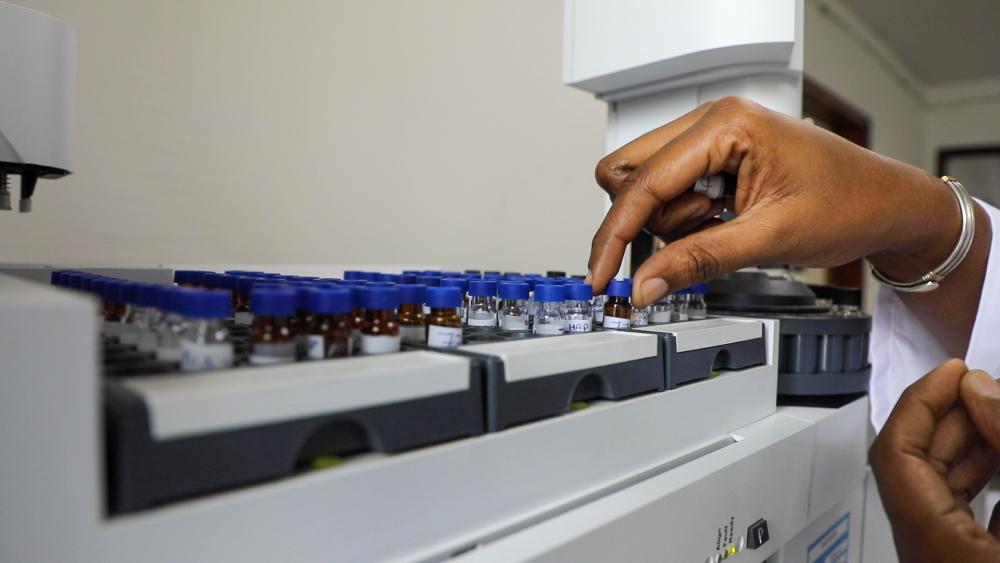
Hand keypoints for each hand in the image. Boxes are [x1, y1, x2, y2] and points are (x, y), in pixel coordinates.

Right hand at [588, 97, 960, 306]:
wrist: (888, 204)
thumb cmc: (849, 203)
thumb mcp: (769, 240)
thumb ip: (698, 261)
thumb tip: (645, 284)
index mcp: (726, 125)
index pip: (643, 181)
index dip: (616, 234)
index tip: (602, 276)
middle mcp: (712, 120)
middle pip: (627, 173)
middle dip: (643, 221)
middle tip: (682, 246)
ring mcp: (711, 136)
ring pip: (643, 184)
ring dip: (669, 222)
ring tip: (721, 227)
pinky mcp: (713, 156)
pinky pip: (667, 189)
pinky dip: (681, 217)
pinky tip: (720, 221)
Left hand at [870, 359, 999, 561]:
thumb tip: (981, 390)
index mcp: (933, 545)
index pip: (895, 453)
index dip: (920, 402)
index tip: (952, 371)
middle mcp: (929, 555)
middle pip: (917, 466)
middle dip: (951, 417)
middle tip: (987, 386)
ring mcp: (945, 558)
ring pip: (940, 488)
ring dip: (969, 444)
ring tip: (997, 410)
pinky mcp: (965, 560)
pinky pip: (960, 512)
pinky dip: (978, 475)